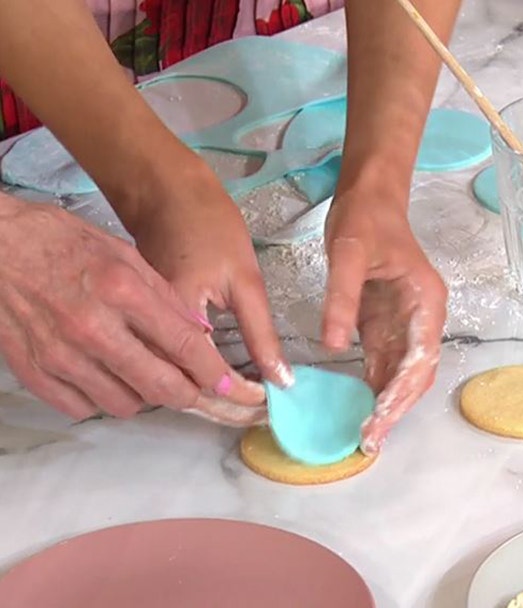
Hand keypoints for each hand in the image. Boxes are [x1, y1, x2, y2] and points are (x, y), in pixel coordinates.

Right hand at [0, 194, 264, 423]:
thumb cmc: (59, 241)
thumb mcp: (122, 253)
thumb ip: (163, 296)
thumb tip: (199, 334)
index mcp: (121, 291)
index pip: (183, 345)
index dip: (213, 373)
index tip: (229, 386)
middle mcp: (92, 327)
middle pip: (160, 386)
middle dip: (188, 394)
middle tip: (195, 390)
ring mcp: (59, 354)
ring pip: (124, 403)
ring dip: (143, 395)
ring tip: (141, 372)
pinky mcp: (33, 371)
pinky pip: (82, 408)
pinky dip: (100, 399)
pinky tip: (103, 377)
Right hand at [126, 163, 292, 392]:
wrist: (161, 193)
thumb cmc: (208, 225)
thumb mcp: (245, 277)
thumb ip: (260, 331)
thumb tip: (280, 378)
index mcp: (168, 310)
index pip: (204, 374)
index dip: (237, 396)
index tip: (265, 405)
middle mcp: (134, 324)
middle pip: (175, 389)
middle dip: (218, 409)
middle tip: (256, 415)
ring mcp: (118, 327)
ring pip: (155, 385)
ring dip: (194, 401)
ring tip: (236, 409)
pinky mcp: (119, 326)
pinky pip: (142, 369)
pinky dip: (172, 382)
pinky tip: (202, 388)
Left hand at [323, 175, 446, 454]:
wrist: (369, 197)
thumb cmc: (365, 219)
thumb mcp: (347, 252)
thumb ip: (341, 299)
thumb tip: (332, 345)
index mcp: (425, 302)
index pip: (420, 358)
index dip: (401, 393)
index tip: (379, 419)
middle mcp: (422, 318)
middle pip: (416, 374)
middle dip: (396, 409)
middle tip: (368, 441)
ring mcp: (405, 324)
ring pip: (401, 374)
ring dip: (386, 405)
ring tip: (363, 437)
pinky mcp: (384, 325)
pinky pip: (383, 364)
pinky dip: (373, 389)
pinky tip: (357, 411)